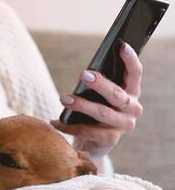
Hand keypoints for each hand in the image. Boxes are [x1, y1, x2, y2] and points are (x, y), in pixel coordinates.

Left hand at [51, 42, 143, 161]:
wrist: (92, 145)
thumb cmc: (94, 114)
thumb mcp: (98, 98)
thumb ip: (97, 86)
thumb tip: (85, 73)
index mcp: (132, 93)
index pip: (135, 74)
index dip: (130, 59)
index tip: (121, 45)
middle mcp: (132, 109)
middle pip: (117, 94)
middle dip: (100, 83)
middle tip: (83, 74)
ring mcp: (123, 126)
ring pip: (102, 112)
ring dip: (81, 104)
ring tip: (63, 98)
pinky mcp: (110, 140)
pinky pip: (87, 131)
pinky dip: (68, 126)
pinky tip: (55, 121)